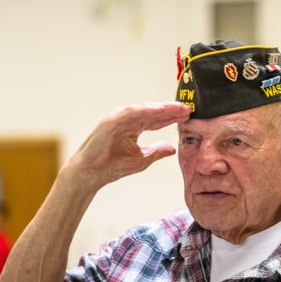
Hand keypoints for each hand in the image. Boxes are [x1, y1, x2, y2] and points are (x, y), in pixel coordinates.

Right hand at [66, 102, 190, 191]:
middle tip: (188, 108)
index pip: (157, 120)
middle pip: (153, 113)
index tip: (188, 116)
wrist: (92, 174)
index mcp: (134, 128)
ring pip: (144, 110)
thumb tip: (173, 148)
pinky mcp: (111, 120)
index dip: (172, 118)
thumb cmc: (112, 167)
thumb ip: (157, 151)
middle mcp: (127, 120)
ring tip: (177, 108)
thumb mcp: (142, 159)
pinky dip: (146, 110)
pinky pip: (131, 113)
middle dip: (171, 110)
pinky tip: (160, 110)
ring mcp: (119, 119)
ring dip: (161, 108)